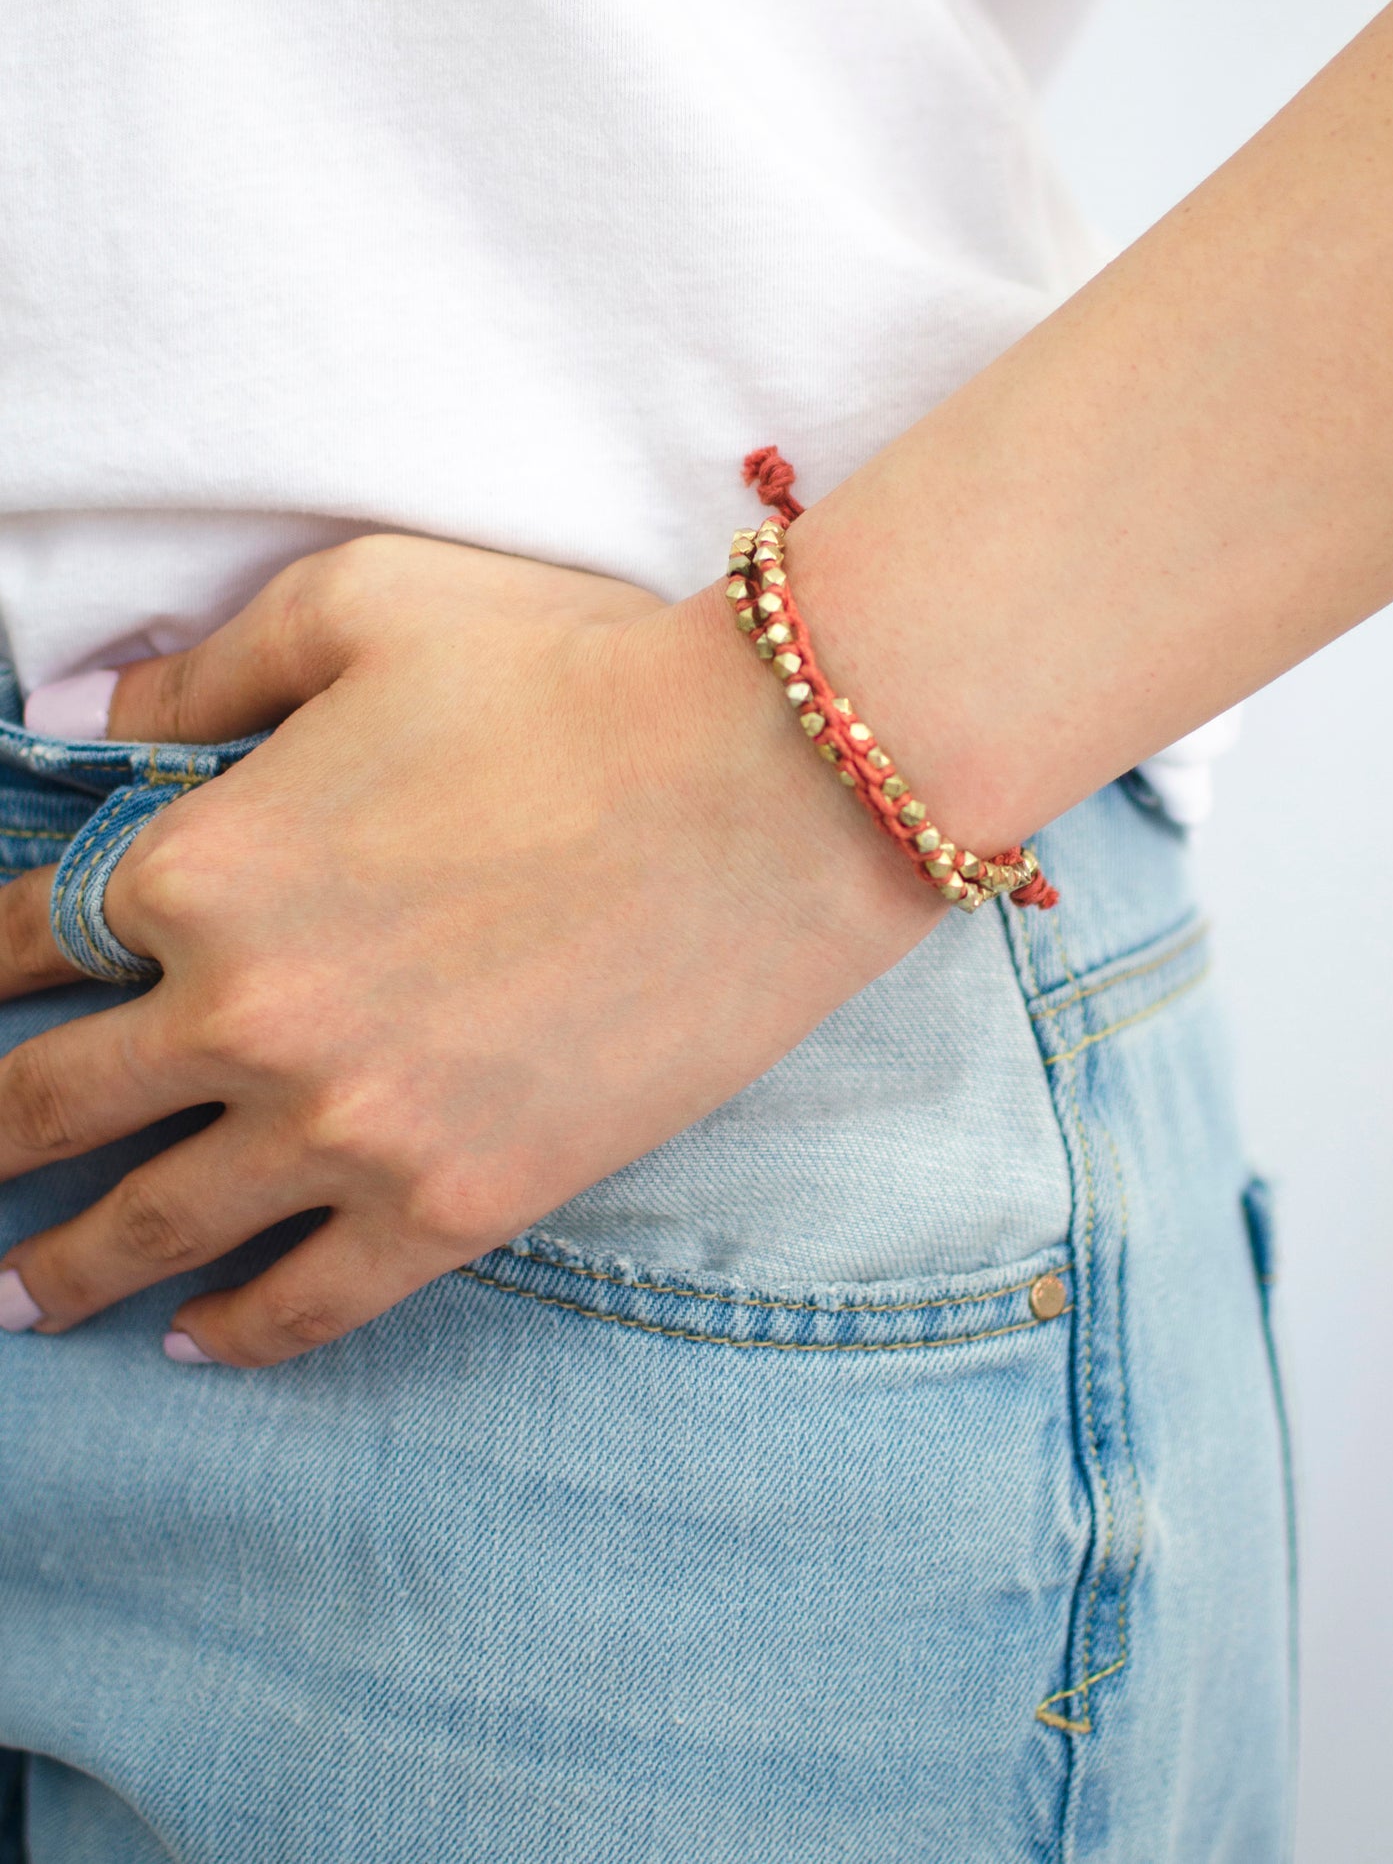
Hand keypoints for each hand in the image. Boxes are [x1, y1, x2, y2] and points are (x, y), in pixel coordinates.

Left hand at [0, 536, 931, 1364]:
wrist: (767, 788)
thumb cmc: (567, 672)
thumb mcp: (361, 605)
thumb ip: (199, 670)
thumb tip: (76, 718)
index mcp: (201, 867)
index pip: (21, 939)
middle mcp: (242, 1018)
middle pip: (49, 1107)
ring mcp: (345, 1129)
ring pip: (151, 1230)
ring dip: (61, 1269)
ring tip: (18, 1298)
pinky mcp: (453, 1203)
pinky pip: (305, 1303)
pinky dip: (233, 1331)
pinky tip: (195, 1337)